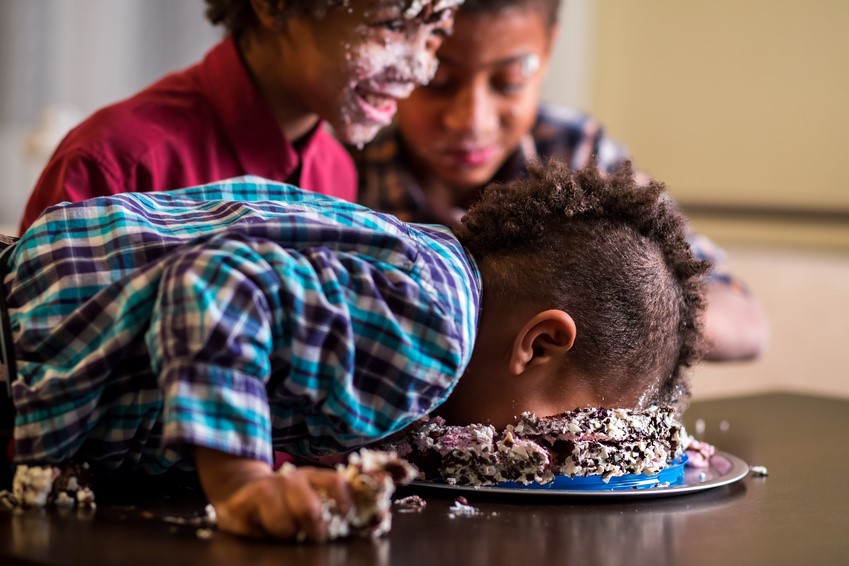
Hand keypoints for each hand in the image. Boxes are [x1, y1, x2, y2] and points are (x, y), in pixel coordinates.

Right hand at [194, 446, 352, 541]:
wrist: (240, 487)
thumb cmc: (282, 499)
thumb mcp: (307, 493)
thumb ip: (329, 504)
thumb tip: (361, 521)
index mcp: (309, 476)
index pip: (334, 481)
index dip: (345, 501)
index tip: (347, 518)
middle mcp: (288, 479)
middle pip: (310, 509)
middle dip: (315, 530)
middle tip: (313, 537)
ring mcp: (264, 490)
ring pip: (283, 525)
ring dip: (286, 535)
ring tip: (282, 531)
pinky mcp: (241, 504)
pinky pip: (259, 534)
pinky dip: (264, 539)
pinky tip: (261, 529)